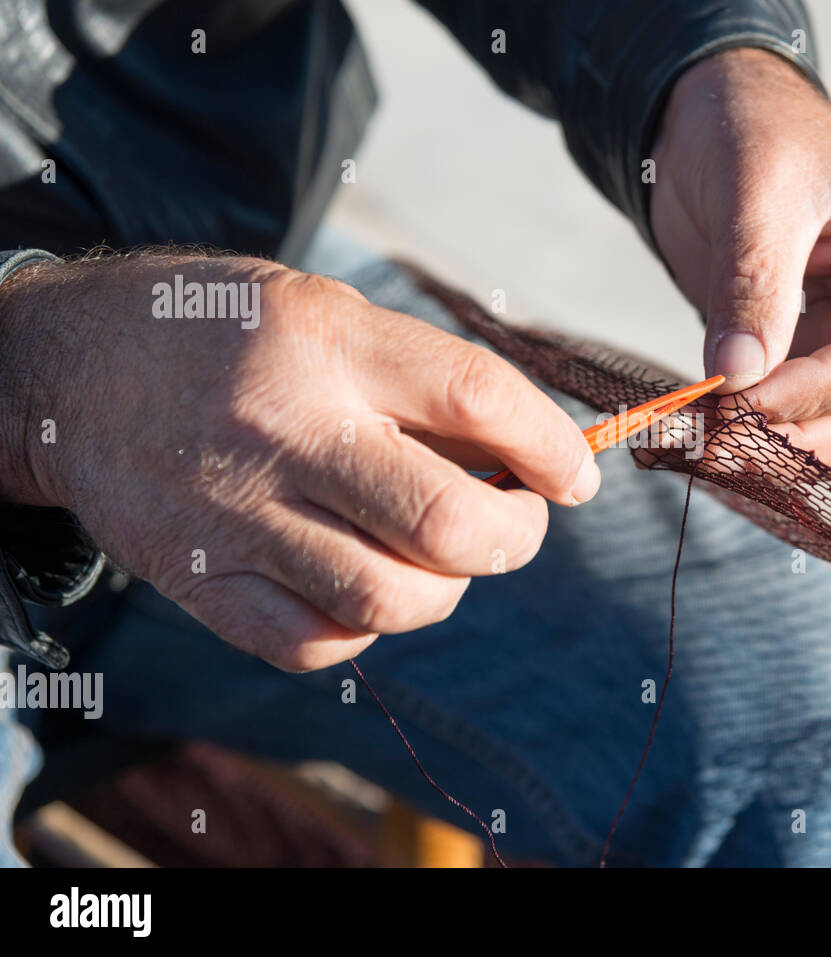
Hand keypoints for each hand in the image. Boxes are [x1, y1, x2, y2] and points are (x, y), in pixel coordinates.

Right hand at [0, 253, 599, 669]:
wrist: (70, 369)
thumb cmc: (224, 336)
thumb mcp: (326, 313)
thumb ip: (421, 382)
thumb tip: (532, 457)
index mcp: (326, 340)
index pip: (476, 395)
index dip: (552, 444)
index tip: (578, 474)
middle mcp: (283, 429)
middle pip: (445, 520)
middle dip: (515, 535)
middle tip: (520, 519)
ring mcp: (236, 514)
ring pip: (390, 597)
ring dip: (447, 587)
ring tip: (440, 553)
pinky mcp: (200, 580)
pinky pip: (316, 643)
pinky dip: (367, 628)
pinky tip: (364, 584)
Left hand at [650, 48, 830, 475]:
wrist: (720, 123)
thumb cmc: (751, 133)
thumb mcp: (751, 192)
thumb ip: (751, 286)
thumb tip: (737, 380)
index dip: (825, 394)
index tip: (745, 408)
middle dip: (818, 440)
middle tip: (730, 450)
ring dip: (799, 455)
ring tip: (722, 452)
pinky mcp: (824, 361)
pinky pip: (817, 423)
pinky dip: (776, 443)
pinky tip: (722, 445)